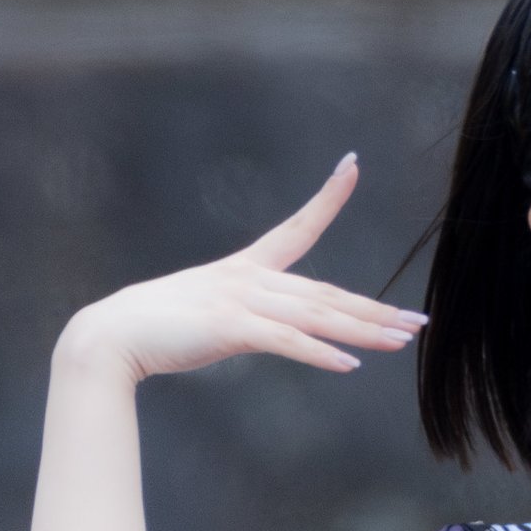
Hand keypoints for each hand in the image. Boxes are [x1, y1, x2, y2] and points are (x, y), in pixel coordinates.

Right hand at [56, 153, 426, 383]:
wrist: (111, 336)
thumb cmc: (159, 329)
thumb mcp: (214, 316)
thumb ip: (251, 317)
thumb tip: (280, 329)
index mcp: (247, 269)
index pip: (298, 226)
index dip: (326, 197)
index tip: (352, 165)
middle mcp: (249, 278)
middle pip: (326, 293)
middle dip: (376, 309)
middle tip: (419, 321)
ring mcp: (240, 300)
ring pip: (316, 314)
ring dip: (363, 329)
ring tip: (402, 340)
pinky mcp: (229, 328)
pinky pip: (286, 341)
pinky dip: (319, 353)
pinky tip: (350, 364)